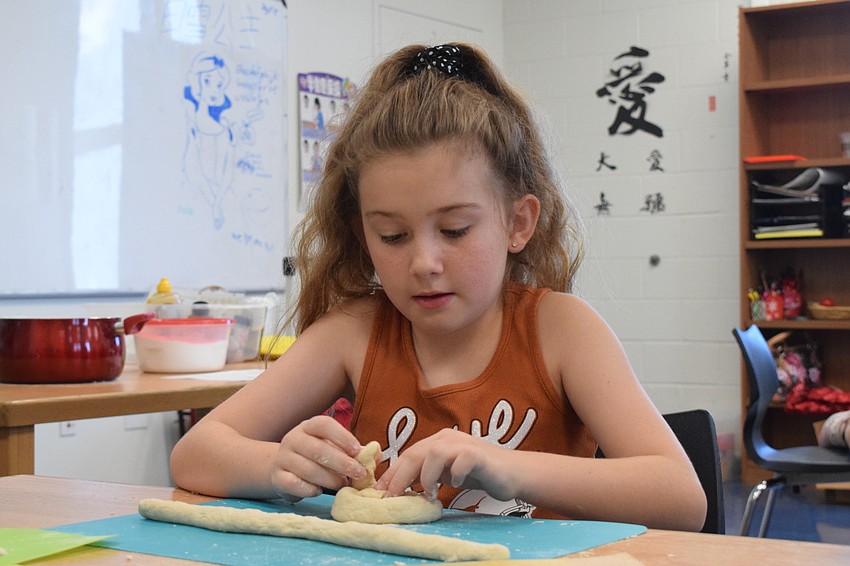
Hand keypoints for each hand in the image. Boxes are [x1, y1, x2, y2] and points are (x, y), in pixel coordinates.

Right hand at [270, 415, 366, 500]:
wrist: (283, 469)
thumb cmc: (316, 457)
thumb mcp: (333, 448)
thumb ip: (354, 451)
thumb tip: (375, 454)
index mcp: (309, 426)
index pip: (323, 424)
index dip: (342, 436)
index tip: (357, 450)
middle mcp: (293, 438)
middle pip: (317, 448)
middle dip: (341, 463)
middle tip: (358, 474)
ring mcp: (283, 457)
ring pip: (307, 468)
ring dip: (329, 479)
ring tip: (342, 484)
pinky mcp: (277, 477)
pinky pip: (294, 484)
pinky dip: (310, 489)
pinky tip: (319, 491)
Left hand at [374, 429, 516, 500]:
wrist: (513, 472)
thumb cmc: (478, 473)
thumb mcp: (446, 473)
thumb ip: (427, 475)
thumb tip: (399, 488)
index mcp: (437, 441)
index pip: (408, 455)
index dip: (392, 474)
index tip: (379, 493)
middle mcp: (448, 438)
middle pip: (415, 453)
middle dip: (400, 477)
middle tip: (393, 497)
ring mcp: (463, 443)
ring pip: (434, 453)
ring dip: (427, 476)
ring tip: (429, 493)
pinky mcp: (479, 454)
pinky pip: (462, 460)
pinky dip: (455, 474)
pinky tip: (457, 484)